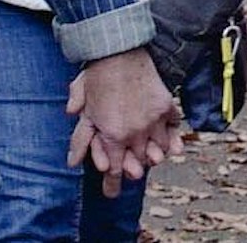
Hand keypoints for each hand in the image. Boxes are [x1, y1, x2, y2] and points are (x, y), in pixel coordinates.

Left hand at [66, 49, 182, 196]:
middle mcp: (137, 132)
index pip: (114, 170)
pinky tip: (169, 138)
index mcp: (114, 136)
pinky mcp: (166, 106)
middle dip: (135, 169)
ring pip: (160, 149)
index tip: (111, 194)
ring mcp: (154, 120)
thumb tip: (73, 162)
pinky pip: (173, 127)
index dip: (112, 184)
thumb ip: (81, 139)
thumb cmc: (97, 79)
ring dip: (155, 155)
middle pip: (140, 163)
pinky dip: (171, 134)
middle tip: (132, 172)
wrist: (119, 52)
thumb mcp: (84, 110)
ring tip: (152, 158)